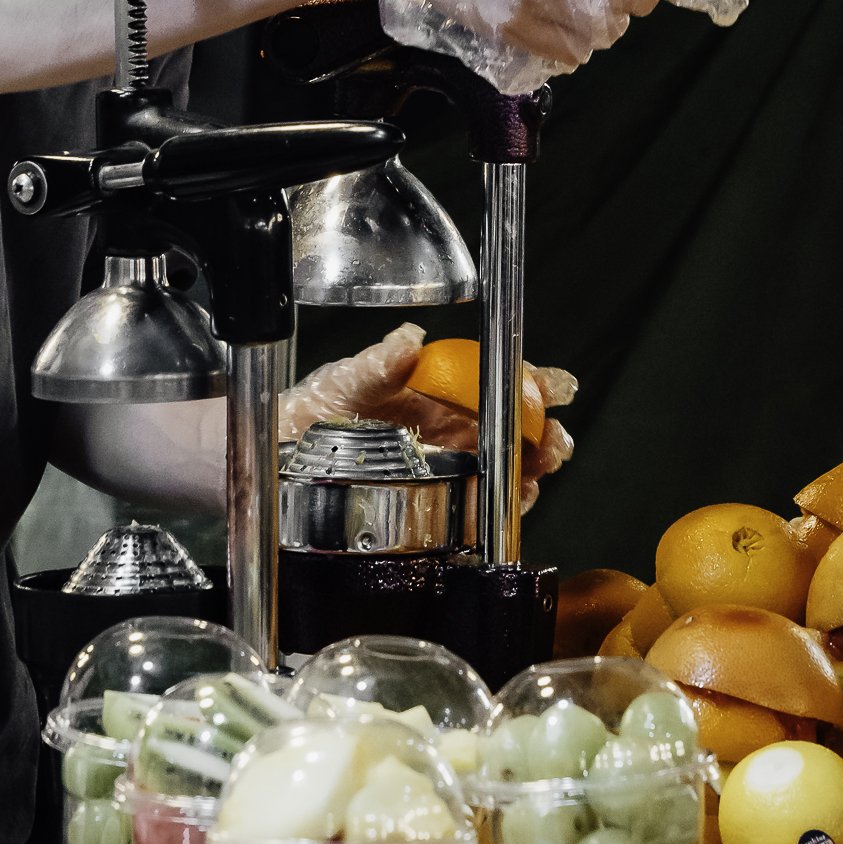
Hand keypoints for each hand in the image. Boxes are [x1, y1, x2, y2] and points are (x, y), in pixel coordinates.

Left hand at [278, 321, 576, 516]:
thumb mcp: (350, 379)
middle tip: (554, 437)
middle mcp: (454, 426)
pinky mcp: (441, 502)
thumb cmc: (321, 408)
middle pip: (516, 426)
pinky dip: (507, 501)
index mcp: (442, 388)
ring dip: (534, 465)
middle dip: (545, 430)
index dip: (534, 381)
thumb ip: (379, 362)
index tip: (554, 385)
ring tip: (542, 466)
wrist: (287, 455)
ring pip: (508, 464)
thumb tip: (407, 341)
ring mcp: (451, 464)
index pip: (500, 378)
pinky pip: (485, 502)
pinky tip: (517, 496)